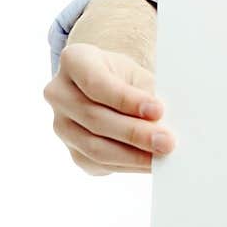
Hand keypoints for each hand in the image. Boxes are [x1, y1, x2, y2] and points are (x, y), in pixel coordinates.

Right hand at [43, 42, 175, 175]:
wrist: (110, 91)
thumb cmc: (126, 78)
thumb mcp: (137, 74)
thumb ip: (147, 95)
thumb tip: (164, 124)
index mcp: (74, 61)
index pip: (96, 83)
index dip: (126, 99)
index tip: (158, 110)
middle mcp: (59, 93)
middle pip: (95, 118)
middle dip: (135, 133)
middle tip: (167, 141)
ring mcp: (61, 125)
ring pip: (94, 147)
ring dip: (133, 155)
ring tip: (161, 154)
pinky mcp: (72, 151)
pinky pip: (99, 164)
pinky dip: (128, 165)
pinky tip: (150, 162)